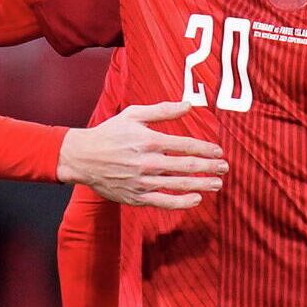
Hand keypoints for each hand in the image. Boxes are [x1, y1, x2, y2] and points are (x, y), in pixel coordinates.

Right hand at [58, 101, 226, 209]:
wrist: (82, 157)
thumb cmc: (109, 133)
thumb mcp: (133, 115)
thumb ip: (162, 110)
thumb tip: (188, 104)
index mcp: (149, 140)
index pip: (185, 145)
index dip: (206, 149)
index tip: (219, 151)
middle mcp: (148, 162)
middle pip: (186, 165)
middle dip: (209, 167)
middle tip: (224, 168)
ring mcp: (142, 181)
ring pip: (179, 184)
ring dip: (201, 184)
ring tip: (217, 184)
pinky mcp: (136, 197)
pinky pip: (164, 202)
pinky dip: (182, 202)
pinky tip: (196, 199)